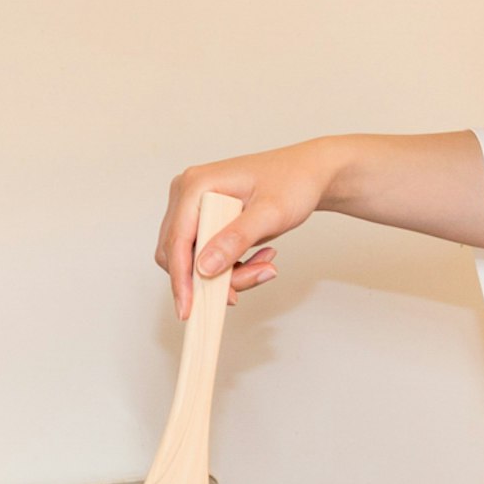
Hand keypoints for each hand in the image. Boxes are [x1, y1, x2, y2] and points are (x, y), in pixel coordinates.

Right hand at [155, 143, 339, 316]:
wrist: (307, 173)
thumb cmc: (292, 182)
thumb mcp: (270, 213)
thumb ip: (236, 239)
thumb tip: (204, 267)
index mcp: (196, 184)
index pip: (176, 240)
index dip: (181, 279)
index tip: (188, 309)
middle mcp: (188, 194)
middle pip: (180, 254)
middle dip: (212, 277)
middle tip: (251, 279)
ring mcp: (194, 207)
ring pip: (193, 259)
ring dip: (226, 274)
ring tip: (263, 266)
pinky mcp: (204, 219)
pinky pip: (205, 256)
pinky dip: (230, 267)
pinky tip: (258, 259)